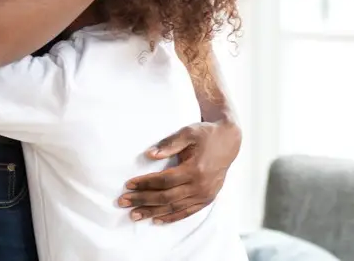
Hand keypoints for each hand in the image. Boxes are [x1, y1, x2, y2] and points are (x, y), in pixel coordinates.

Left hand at [118, 119, 241, 223]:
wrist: (230, 141)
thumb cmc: (206, 134)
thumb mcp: (188, 133)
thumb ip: (169, 144)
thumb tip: (149, 154)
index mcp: (195, 169)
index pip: (164, 181)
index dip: (145, 183)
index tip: (128, 184)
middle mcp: (201, 185)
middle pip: (166, 197)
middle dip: (142, 200)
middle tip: (123, 202)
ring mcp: (205, 194)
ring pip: (174, 207)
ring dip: (152, 212)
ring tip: (134, 214)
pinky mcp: (207, 198)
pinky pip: (187, 212)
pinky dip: (171, 217)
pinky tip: (156, 219)